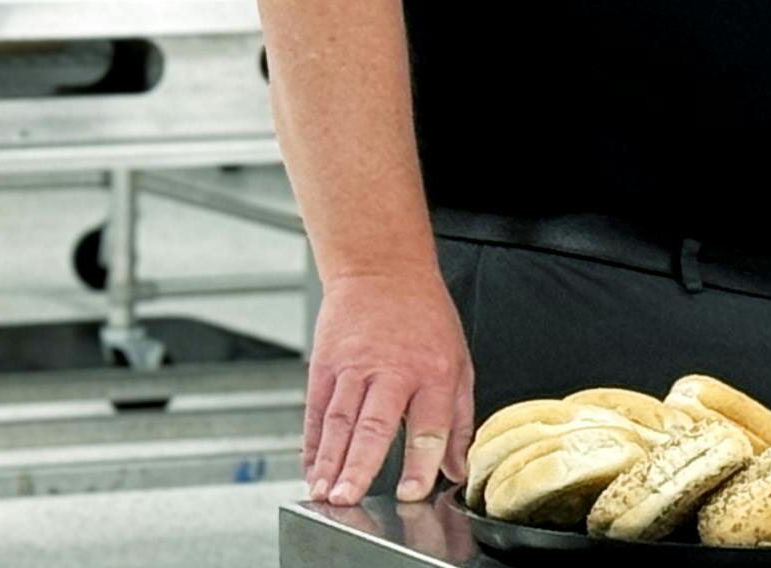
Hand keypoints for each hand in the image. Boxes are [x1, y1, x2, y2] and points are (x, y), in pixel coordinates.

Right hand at [304, 269, 473, 506]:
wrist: (382, 270)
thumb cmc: (425, 316)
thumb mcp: (459, 362)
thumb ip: (458, 419)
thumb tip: (458, 467)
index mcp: (434, 372)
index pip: (429, 424)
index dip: (421, 461)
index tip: (414, 492)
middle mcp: (392, 371)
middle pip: (375, 425)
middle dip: (360, 466)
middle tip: (349, 499)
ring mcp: (354, 368)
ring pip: (339, 421)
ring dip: (330, 461)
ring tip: (324, 494)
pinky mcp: (325, 365)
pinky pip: (316, 411)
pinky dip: (312, 444)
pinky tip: (311, 469)